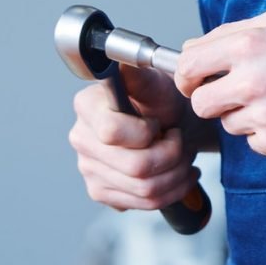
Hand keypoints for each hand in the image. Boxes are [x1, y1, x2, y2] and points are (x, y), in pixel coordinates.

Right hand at [68, 64, 202, 212]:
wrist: (171, 122)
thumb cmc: (162, 99)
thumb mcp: (157, 82)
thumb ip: (139, 75)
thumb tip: (121, 60)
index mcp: (88, 107)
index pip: (112, 132)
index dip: (146, 132)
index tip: (160, 123)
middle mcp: (81, 139)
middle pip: (135, 167)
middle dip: (172, 155)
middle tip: (181, 141)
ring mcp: (89, 169)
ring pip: (144, 189)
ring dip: (176, 174)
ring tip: (183, 156)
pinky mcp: (102, 191)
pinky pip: (144, 204)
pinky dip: (172, 191)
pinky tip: (177, 173)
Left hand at [175, 12, 265, 157]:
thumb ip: (229, 34)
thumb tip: (190, 51)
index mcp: (247, 45)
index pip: (187, 66)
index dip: (186, 76)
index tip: (194, 80)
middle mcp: (252, 80)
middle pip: (200, 103)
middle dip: (212, 99)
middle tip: (234, 92)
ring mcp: (264, 115)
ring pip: (228, 124)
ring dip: (245, 114)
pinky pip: (252, 141)